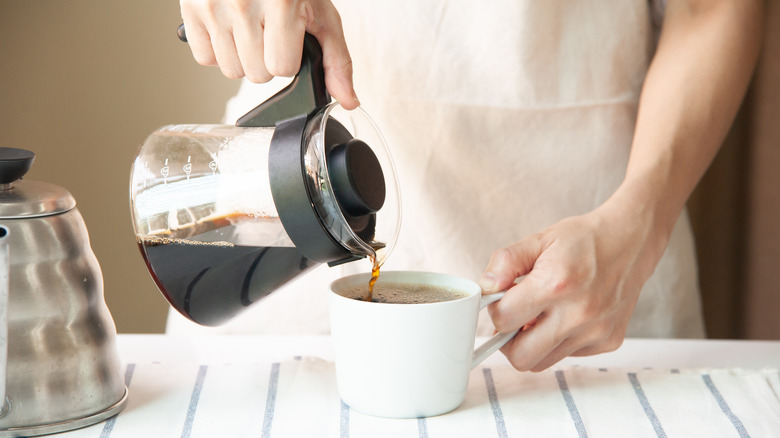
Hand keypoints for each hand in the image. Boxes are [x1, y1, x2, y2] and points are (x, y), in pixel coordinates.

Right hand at [180, 0, 358, 108]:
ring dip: (243, 57)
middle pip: (256, 75)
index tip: (287, 38)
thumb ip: (337, 59)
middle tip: (268, 31)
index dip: (288, 58)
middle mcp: (243, 4)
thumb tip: (348, 100)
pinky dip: (218, 49)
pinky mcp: (191, 9)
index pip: (281, 68)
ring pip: (231, 71)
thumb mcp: (321, 13)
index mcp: (281, 4)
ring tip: (250, 27)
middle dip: (266, 59)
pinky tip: (230, 28)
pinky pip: (205, 58)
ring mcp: (212, 7)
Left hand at [479, 195, 668, 371]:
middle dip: (509, 340)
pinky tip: (567, 316)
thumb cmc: (583, 240)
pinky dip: (559, 341)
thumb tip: (486, 288)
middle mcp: (578, 313)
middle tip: (515, 319)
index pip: (504, 320)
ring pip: (543, 361)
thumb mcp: (538, 240)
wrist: (631, 241)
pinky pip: (568, 355)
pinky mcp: (608, 341)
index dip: (495, 311)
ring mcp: (596, 332)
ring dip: (534, 343)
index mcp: (556, 284)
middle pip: (521, 357)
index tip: (501, 301)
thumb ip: (505, 262)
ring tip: (541, 315)